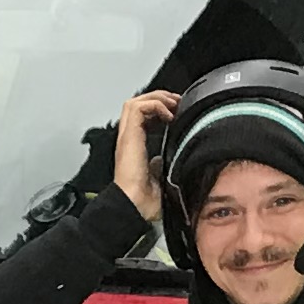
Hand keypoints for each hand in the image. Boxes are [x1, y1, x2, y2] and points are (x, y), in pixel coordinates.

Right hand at [112, 89, 180, 221]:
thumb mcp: (158, 177)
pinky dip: (154, 105)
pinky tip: (167, 114)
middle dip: (159, 98)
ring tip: (172, 104)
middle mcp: (128, 138)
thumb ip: (159, 165)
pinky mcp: (129, 136)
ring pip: (135, 101)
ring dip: (156, 98)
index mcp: (134, 147)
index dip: (159, 108)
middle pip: (137, 104)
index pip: (142, 116)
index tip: (176, 111)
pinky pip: (137, 108)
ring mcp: (127, 136)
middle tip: (176, 102)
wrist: (134, 206)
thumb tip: (164, 159)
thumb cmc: (142, 199)